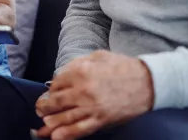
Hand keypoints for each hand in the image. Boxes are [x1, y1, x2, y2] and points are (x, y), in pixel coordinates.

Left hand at [34, 50, 153, 139]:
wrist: (148, 82)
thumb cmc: (122, 66)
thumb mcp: (96, 56)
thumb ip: (76, 64)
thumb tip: (61, 75)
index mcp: (80, 71)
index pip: (56, 83)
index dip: (51, 89)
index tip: (50, 92)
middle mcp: (83, 91)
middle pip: (56, 102)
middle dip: (44, 106)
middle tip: (40, 108)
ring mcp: (92, 108)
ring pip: (64, 118)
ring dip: (50, 122)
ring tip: (43, 124)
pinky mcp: (102, 120)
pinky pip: (80, 130)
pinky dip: (66, 134)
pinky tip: (55, 137)